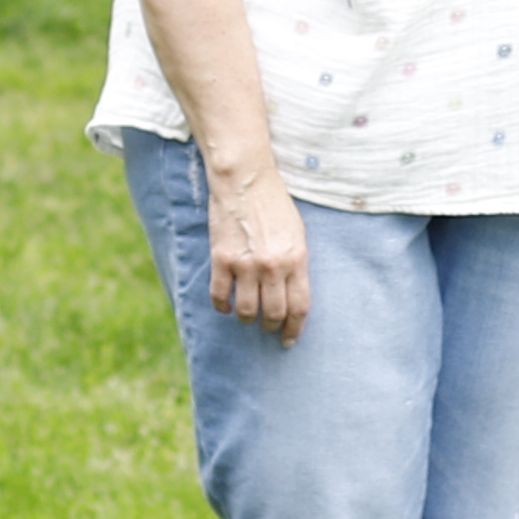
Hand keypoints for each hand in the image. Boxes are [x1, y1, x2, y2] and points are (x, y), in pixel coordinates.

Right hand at [201, 167, 313, 339]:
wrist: (245, 180)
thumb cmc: (274, 204)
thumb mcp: (297, 233)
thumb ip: (296, 264)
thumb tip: (292, 293)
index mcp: (296, 259)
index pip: (299, 307)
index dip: (294, 329)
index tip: (289, 339)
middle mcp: (272, 266)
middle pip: (274, 313)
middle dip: (271, 327)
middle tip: (268, 329)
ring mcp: (246, 264)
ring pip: (247, 311)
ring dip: (248, 320)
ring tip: (248, 318)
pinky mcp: (222, 259)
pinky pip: (220, 296)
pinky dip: (223, 307)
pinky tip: (226, 306)